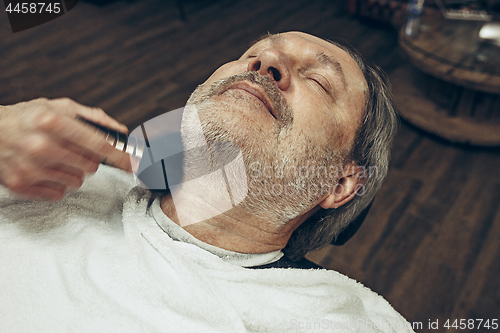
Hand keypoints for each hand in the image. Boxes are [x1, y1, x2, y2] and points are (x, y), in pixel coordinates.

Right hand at [0, 97, 131, 199]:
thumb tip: (121, 130)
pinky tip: (45, 170)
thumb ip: (93, 118)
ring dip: (73, 172)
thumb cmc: (26, 118)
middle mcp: (41, 145)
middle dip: (88, 159)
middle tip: (73, 150)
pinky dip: (57, 184)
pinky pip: (59, 193)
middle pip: (90, 165)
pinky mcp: (21, 184)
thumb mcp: (58, 107)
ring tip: (57, 159)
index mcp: (52, 121)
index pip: (98, 144)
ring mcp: (30, 167)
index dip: (120, 155)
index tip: (134, 163)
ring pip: (77, 181)